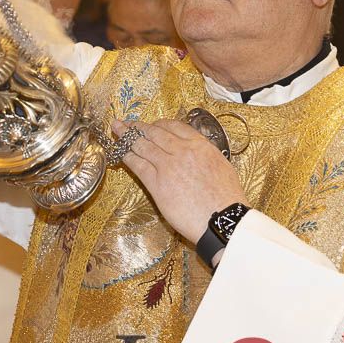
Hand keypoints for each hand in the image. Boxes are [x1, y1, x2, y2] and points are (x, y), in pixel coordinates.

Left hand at [111, 118, 246, 242]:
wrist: (221, 219)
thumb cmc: (226, 198)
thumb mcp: (222, 165)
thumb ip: (206, 154)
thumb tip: (198, 152)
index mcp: (200, 145)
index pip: (174, 126)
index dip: (159, 124)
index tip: (152, 125)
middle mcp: (182, 150)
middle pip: (155, 132)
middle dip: (139, 126)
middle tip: (128, 123)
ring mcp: (168, 166)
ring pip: (143, 145)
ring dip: (127, 136)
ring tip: (117, 129)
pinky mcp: (157, 183)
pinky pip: (138, 165)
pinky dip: (127, 156)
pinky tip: (120, 152)